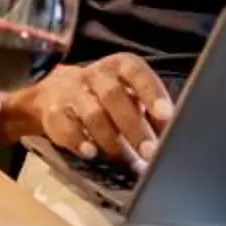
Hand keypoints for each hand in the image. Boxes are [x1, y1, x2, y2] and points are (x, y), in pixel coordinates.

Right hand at [8, 52, 174, 171]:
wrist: (53, 93)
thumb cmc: (103, 97)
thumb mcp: (129, 95)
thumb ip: (150, 112)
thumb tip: (173, 135)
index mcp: (119, 66)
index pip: (136, 72)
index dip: (151, 92)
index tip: (166, 115)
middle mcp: (95, 75)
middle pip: (113, 95)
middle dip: (133, 126)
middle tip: (149, 151)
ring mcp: (71, 92)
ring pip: (91, 113)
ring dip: (111, 139)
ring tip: (125, 158)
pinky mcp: (52, 111)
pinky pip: (64, 125)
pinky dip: (78, 140)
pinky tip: (91, 152)